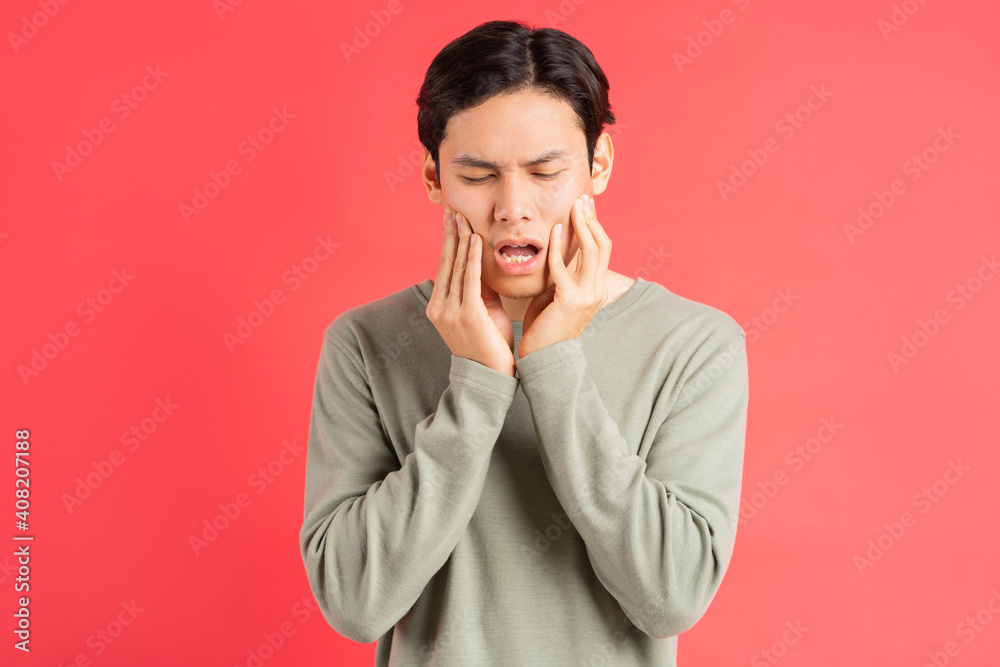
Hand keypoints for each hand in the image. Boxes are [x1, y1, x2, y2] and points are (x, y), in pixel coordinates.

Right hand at [426, 208, 515, 375]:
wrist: (491, 375)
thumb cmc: (490, 343)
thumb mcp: (482, 309)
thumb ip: (479, 287)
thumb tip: (482, 260)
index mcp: (439, 306)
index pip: (444, 267)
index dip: (447, 241)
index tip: (451, 219)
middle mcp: (439, 307)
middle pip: (446, 262)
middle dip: (450, 234)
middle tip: (453, 209)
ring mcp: (450, 311)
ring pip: (456, 267)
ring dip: (460, 239)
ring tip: (463, 218)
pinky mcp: (467, 314)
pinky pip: (470, 279)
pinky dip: (472, 257)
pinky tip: (475, 240)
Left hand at [519, 193, 610, 358]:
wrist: (542, 357)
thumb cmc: (544, 325)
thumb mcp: (556, 293)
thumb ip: (560, 273)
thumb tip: (554, 248)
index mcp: (595, 287)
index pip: (602, 249)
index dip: (595, 225)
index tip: (584, 205)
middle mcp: (596, 290)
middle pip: (603, 245)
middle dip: (592, 219)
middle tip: (582, 198)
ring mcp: (586, 296)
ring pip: (593, 251)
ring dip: (582, 226)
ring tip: (574, 207)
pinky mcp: (570, 301)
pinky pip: (565, 268)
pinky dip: (558, 248)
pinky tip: (552, 231)